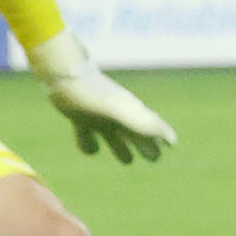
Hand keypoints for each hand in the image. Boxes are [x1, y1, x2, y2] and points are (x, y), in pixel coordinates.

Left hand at [29, 33, 175, 162]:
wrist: (62, 74)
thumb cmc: (90, 93)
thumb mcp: (115, 110)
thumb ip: (138, 122)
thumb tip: (161, 136)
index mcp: (129, 111)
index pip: (153, 125)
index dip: (163, 134)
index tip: (173, 144)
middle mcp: (117, 114)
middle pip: (136, 133)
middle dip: (146, 145)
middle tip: (154, 157)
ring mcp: (99, 115)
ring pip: (115, 136)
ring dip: (121, 148)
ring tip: (127, 160)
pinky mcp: (81, 116)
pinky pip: (88, 134)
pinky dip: (90, 143)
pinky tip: (91, 147)